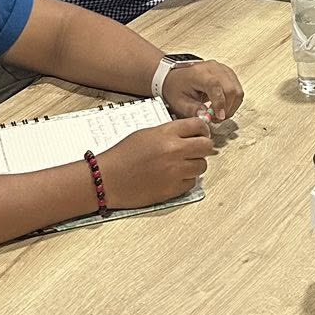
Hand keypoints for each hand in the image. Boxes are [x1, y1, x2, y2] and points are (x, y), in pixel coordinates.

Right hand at [97, 119, 212, 208]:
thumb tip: (188, 134)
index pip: (198, 125)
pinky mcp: (172, 189)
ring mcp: (175, 171)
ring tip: (182, 165)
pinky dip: (186, 180)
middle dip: (203, 147)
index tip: (202, 134)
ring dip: (195, 165)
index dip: (202, 130)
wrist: (107, 178)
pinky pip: (191, 183)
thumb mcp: (146, 134)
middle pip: (206, 146)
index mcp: (167, 133)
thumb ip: (169, 132)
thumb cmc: (122, 155)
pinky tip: (174, 177)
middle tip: (196, 150)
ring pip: (202, 166)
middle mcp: (174, 151)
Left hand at [160, 59, 243, 123]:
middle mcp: (214, 68)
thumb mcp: (178, 101)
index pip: (216, 86)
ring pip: (237, 90)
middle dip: (227, 108)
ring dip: (232, 106)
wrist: (175, 74)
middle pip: (230, 89)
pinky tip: (223, 107)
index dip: (220, 103)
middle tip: (216, 118)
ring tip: (219, 114)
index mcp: (199, 73)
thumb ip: (192, 110)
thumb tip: (206, 116)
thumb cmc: (176, 85)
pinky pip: (237, 89)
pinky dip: (233, 101)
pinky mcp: (228, 74)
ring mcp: (223, 70)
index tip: (219, 117)